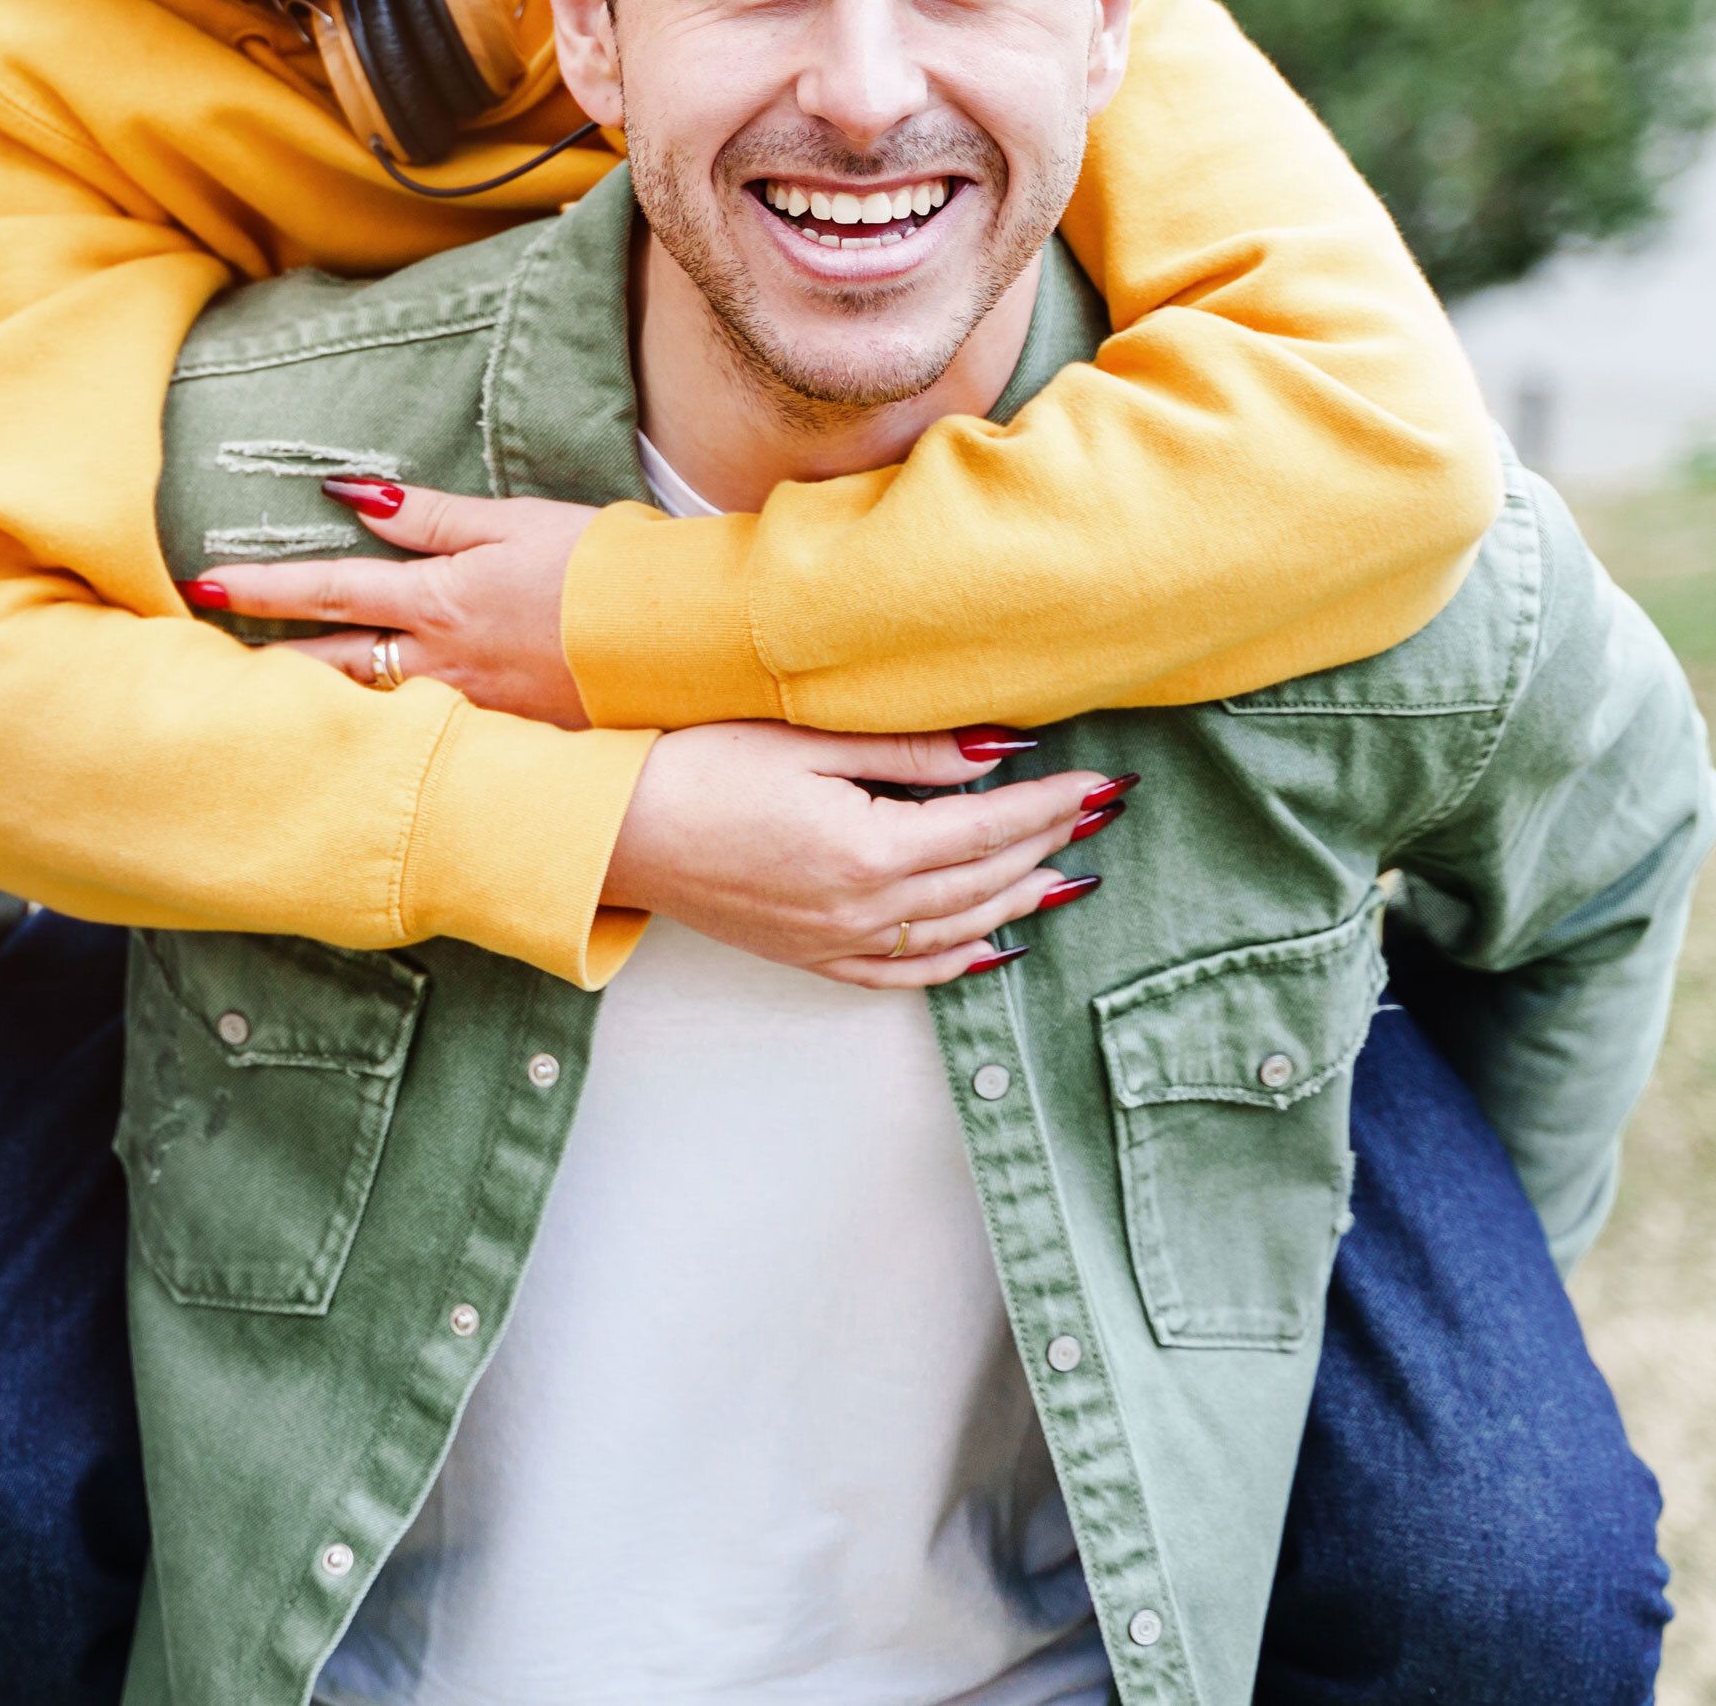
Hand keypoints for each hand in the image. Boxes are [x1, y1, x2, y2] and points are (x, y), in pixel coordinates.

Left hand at [191, 481, 600, 727]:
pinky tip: (351, 749)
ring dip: (312, 705)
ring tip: (259, 703)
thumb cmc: (602, 570)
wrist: (679, 640)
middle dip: (263, 664)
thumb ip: (428, 516)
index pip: (329, 590)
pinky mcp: (502, 745)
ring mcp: (469, 714)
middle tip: (204, 662)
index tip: (204, 582)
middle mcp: (441, 665)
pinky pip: (422, 746)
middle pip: (330, 665)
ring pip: (368, 712)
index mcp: (439, 600)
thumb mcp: (513, 522)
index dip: (262, 586)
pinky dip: (379, 743)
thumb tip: (350, 495)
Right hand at [601, 723, 1113, 989]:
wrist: (615, 831)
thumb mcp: (806, 743)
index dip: (1050, 804)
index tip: (1099, 782)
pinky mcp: (811, 956)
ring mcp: (837, 942)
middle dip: (1049, 844)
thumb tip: (997, 750)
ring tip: (1068, 874)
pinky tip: (993, 945)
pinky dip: (959, 960)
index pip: (989, 826)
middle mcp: (863, 909)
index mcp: (867, 849)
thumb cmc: (698, 768)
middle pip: (983, 878)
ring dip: (1020, 901)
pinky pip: (906, 972)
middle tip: (1100, 816)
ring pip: (957, 930)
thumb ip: (908, 752)